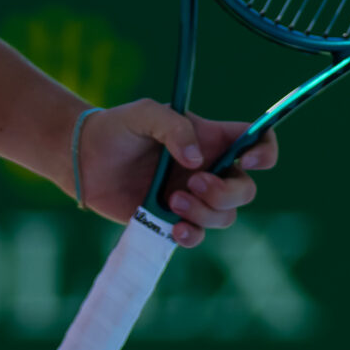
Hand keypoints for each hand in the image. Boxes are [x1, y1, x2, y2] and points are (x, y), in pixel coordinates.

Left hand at [70, 99, 278, 248]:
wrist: (85, 160)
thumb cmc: (117, 129)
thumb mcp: (145, 113)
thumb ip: (173, 127)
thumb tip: (197, 160)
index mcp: (211, 139)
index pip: (257, 141)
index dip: (265, 152)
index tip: (247, 160)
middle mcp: (208, 170)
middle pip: (245, 189)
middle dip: (227, 192)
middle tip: (193, 183)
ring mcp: (193, 198)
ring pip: (225, 216)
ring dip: (206, 213)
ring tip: (172, 200)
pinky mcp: (173, 220)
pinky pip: (198, 235)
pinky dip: (193, 235)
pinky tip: (175, 228)